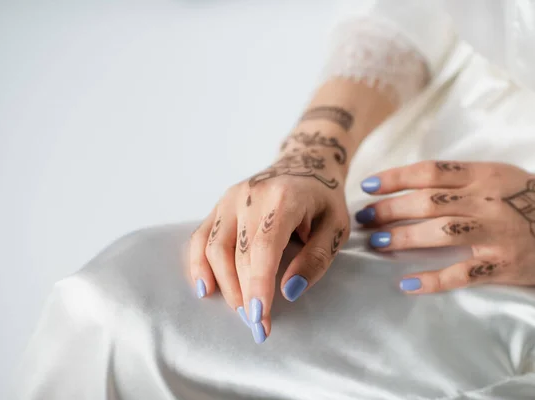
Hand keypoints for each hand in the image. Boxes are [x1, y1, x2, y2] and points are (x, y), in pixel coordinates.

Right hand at [189, 131, 349, 342]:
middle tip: (257, 324)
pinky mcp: (220, 204)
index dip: (259, 284)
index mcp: (284, 198)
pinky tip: (205, 288)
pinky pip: (201, 236)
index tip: (259, 317)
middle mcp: (251, 195)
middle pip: (239, 253)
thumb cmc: (323, 199)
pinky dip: (198, 264)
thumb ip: (316, 258)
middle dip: (245, 294)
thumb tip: (290, 291)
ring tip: (240, 310)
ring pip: (214, 247)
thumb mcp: (336, 228)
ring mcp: (231, 198)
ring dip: (224, 284)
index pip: (265, 247)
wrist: (306, 162)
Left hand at [355, 161, 534, 292]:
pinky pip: (463, 273)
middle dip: (390, 209)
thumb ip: (460, 177)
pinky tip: (407, 283)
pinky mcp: (503, 264)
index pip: (430, 172)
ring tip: (376, 242)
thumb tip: (412, 183)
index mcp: (482, 176)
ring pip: (441, 232)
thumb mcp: (498, 175)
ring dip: (404, 237)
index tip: (368, 186)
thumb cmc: (530, 197)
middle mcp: (486, 201)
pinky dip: (433, 279)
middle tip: (362, 218)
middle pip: (428, 202)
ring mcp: (495, 233)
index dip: (395, 178)